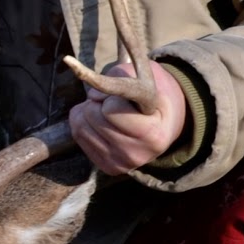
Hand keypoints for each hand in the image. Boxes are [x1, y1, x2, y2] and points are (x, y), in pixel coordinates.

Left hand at [67, 59, 187, 175]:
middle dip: (99, 100)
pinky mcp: (108, 167)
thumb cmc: (153, 95)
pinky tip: (102, 122)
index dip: (105, 91)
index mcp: (154, 133)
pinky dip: (84, 122)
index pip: (111, 108)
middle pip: (93, 114)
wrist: (164, 126)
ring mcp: (122, 164)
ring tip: (109, 111)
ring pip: (80, 125)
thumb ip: (118, 77)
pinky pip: (78, 135)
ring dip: (89, 110)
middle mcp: (139, 153)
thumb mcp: (146, 76)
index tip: (93, 81)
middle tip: (114, 100)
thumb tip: (91, 95)